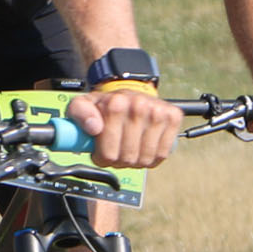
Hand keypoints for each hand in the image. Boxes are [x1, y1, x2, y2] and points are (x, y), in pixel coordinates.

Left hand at [63, 84, 183, 170]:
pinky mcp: (173, 117)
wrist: (129, 91)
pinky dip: (153, 157)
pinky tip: (144, 146)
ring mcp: (158, 112)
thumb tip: (93, 127)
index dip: (102, 157)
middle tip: (115, 149)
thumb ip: (79, 113)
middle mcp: (139, 106)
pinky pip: (162, 154)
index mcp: (115, 104)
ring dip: (136, 160)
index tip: (101, 150)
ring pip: (146, 158)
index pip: (109, 153)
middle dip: (118, 159)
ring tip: (129, 148)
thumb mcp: (82, 105)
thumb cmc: (105, 105)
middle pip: (127, 157)